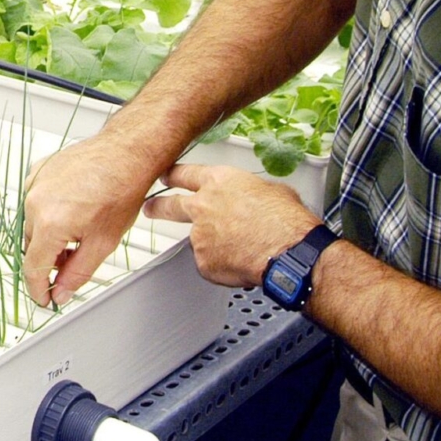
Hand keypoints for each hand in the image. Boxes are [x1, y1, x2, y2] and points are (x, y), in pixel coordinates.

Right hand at [22, 133, 166, 306]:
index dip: (38, 289)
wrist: (126, 152)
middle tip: (70, 266)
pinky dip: (46, 212)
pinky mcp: (39, 171)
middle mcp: (34, 202)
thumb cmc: (121, 190)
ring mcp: (34, 184)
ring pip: (32, 224)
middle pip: (32, 246)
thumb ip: (77, 273)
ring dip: (48, 236)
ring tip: (77, 235)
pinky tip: (70, 211)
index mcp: (49, 223)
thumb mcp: (103, 242)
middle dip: (49, 261)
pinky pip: (34, 201)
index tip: (45, 299)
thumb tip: (61, 292)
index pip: (33, 268)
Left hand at [141, 164, 320, 287]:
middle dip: (157, 207)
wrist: (289, 252)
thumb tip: (250, 198)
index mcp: (219, 182)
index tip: (165, 177)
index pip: (185, 174)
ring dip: (214, 245)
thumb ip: (248, 192)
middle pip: (169, 205)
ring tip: (241, 248)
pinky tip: (243, 262)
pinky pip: (210, 264)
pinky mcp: (203, 261)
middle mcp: (203, 206)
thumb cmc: (286, 220)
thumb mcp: (270, 190)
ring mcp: (199, 235)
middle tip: (151, 209)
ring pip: (199, 240)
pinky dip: (223, 266)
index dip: (173, 175)